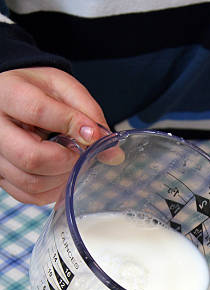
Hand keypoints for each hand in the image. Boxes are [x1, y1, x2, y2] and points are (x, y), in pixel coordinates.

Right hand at [0, 67, 108, 204]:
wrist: (11, 97)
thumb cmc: (36, 89)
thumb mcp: (63, 87)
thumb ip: (89, 113)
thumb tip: (113, 153)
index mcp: (6, 93)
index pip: (38, 112)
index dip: (71, 125)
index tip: (92, 133)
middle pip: (31, 157)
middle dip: (66, 161)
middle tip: (79, 153)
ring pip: (30, 182)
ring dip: (61, 178)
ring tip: (70, 161)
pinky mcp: (0, 175)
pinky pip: (28, 195)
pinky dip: (51, 191)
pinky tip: (60, 174)